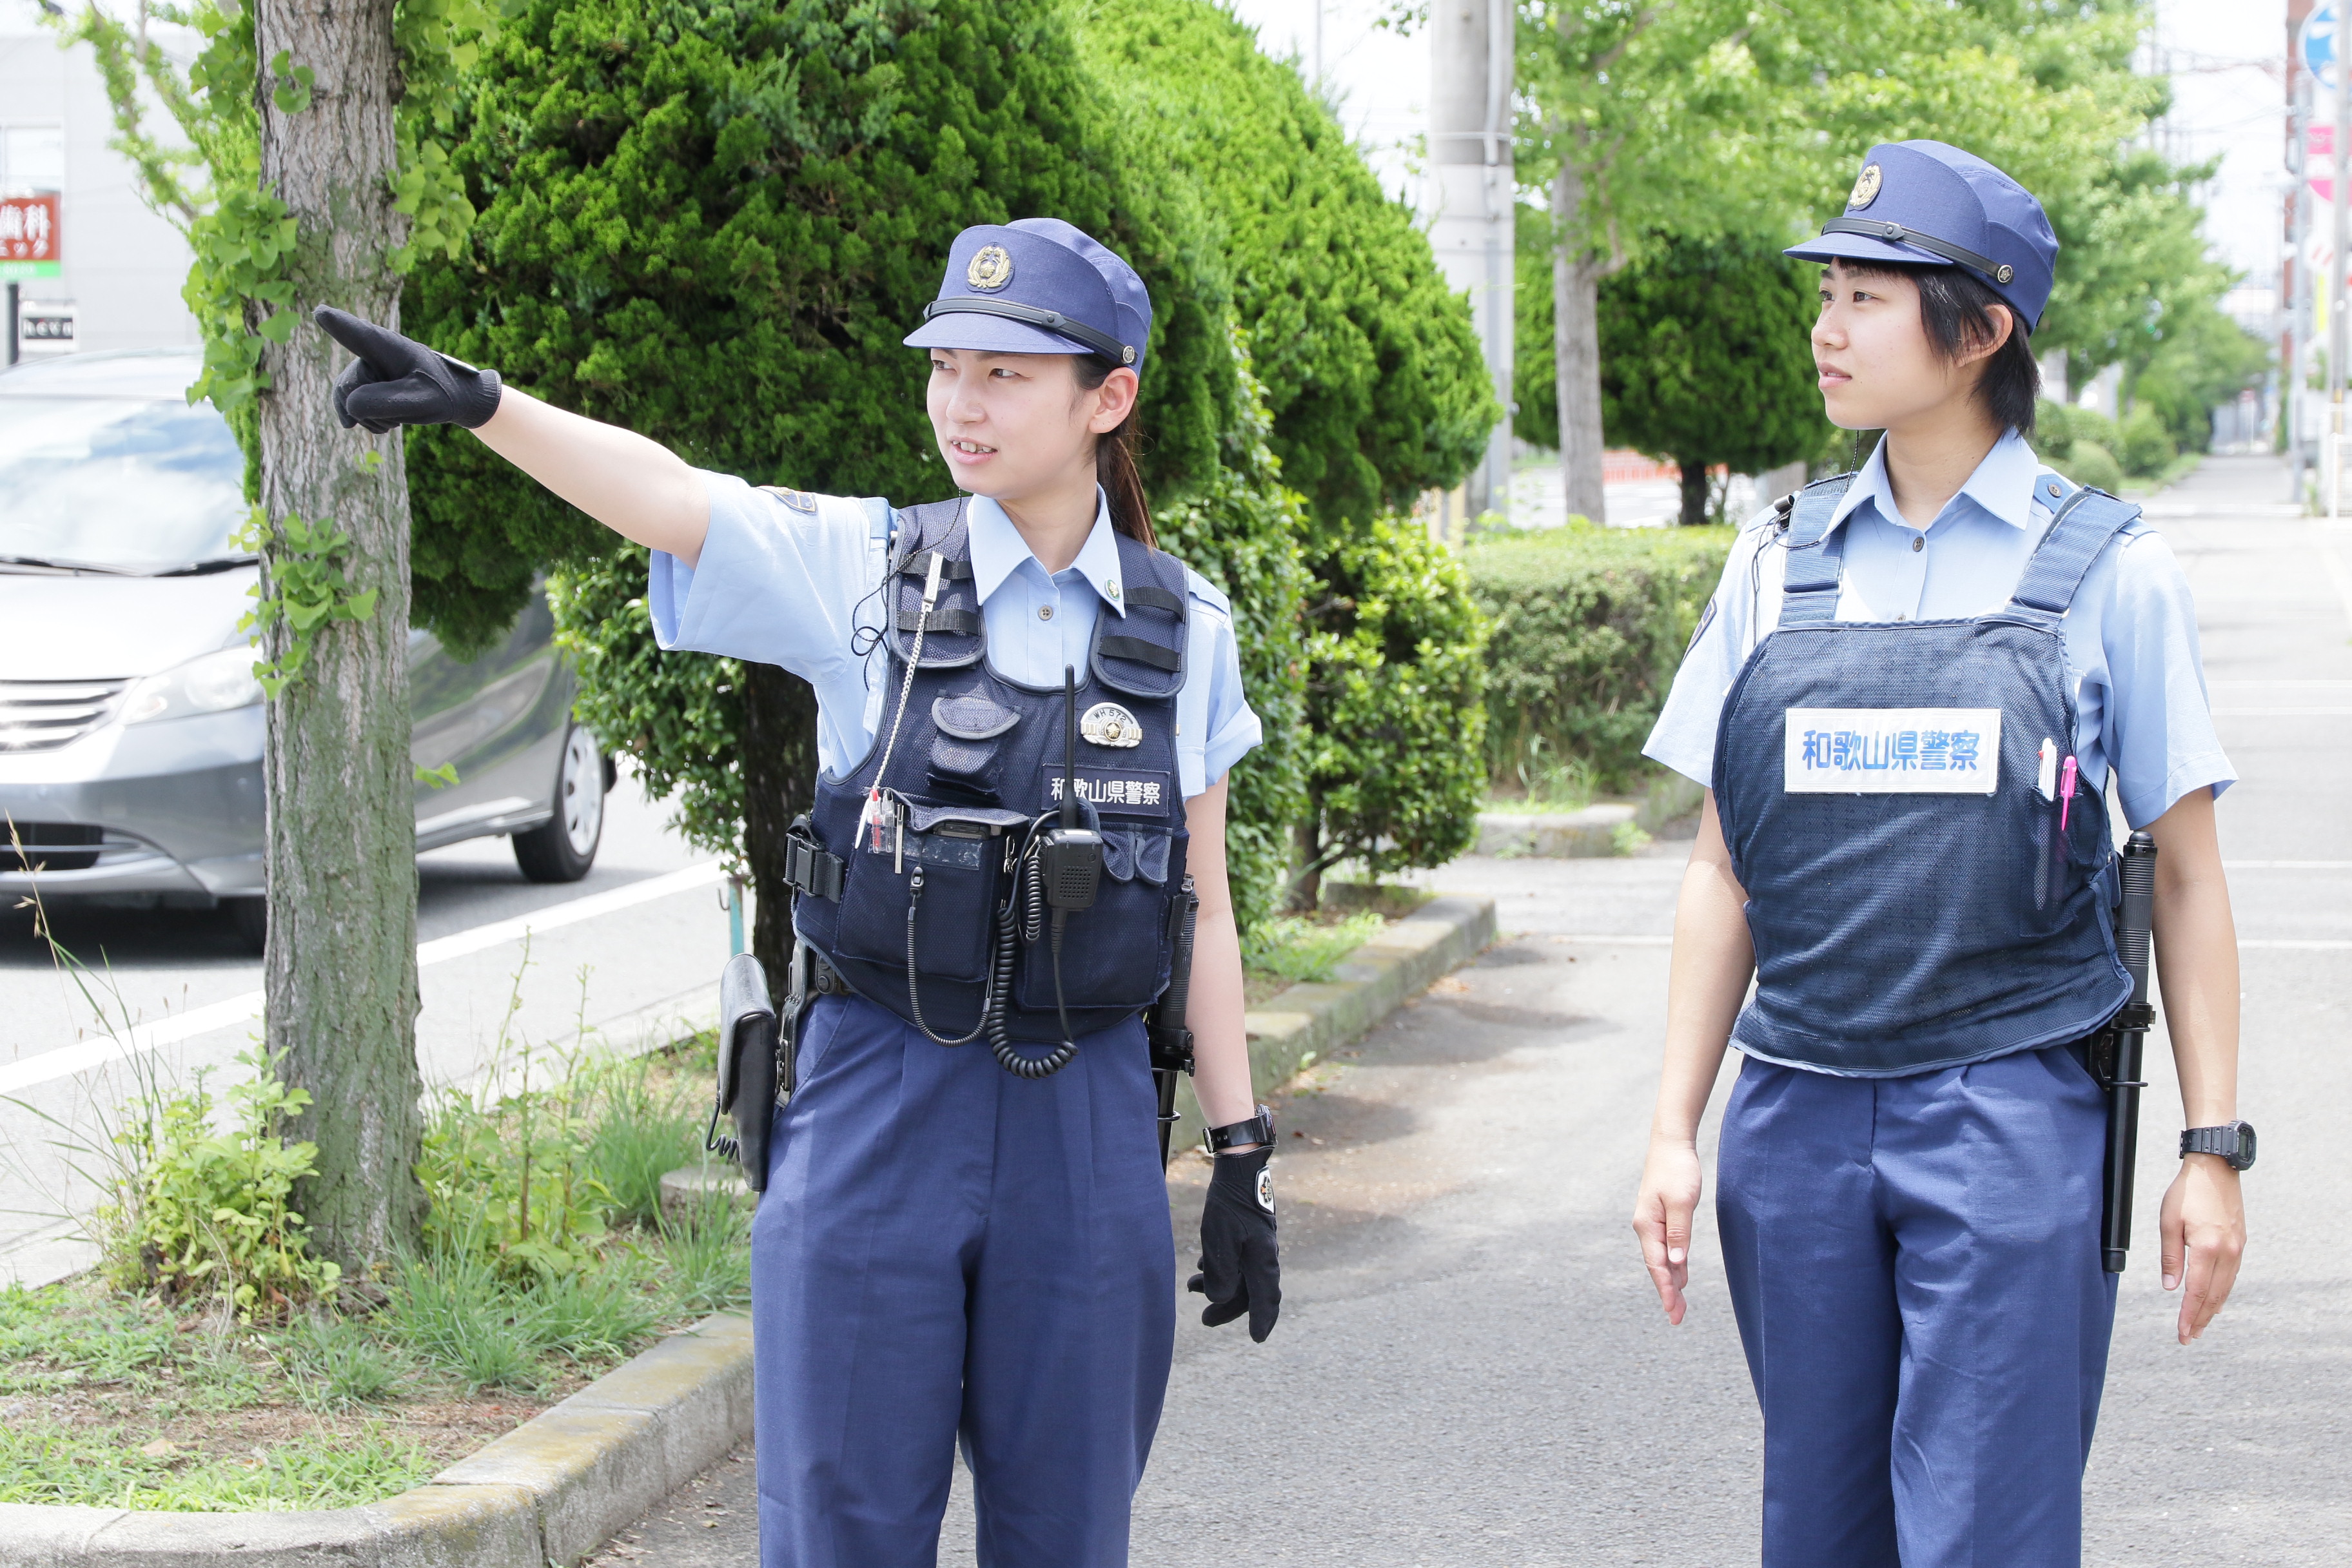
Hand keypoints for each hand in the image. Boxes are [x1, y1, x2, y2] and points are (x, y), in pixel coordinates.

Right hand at [313, 306, 502, 432]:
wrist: (447, 396)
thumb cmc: (440, 392)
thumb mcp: (423, 401)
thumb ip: (387, 402)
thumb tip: (350, 407)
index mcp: (387, 345)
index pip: (358, 334)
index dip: (338, 324)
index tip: (320, 311)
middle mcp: (367, 352)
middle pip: (351, 388)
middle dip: (375, 406)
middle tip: (408, 401)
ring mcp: (360, 368)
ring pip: (348, 403)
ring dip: (374, 417)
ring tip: (401, 409)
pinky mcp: (357, 384)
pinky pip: (349, 411)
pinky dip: (370, 421)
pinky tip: (389, 416)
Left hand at [1189, 1145, 1278, 1341]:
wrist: (1240, 1166)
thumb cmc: (1229, 1204)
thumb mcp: (1219, 1241)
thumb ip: (1220, 1275)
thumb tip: (1219, 1297)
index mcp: (1262, 1260)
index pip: (1264, 1299)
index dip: (1260, 1320)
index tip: (1256, 1338)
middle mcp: (1264, 1254)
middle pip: (1249, 1291)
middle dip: (1226, 1308)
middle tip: (1204, 1321)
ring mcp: (1258, 1242)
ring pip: (1240, 1273)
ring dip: (1217, 1284)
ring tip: (1190, 1286)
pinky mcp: (1249, 1230)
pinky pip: (1237, 1257)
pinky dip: (1220, 1266)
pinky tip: (1201, 1264)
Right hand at [1633, 1137, 1702, 1324]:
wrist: (1671, 1143)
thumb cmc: (1677, 1169)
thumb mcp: (1682, 1202)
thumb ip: (1679, 1233)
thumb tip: (1675, 1263)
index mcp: (1647, 1225)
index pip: (1657, 1265)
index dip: (1666, 1290)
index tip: (1674, 1313)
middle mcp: (1646, 1227)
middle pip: (1657, 1267)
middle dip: (1668, 1293)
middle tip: (1678, 1319)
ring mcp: (1652, 1223)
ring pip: (1662, 1259)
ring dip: (1671, 1281)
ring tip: (1679, 1306)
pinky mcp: (1661, 1217)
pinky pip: (1666, 1248)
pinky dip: (1674, 1265)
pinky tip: (1680, 1276)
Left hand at [2160, 1155, 2245, 1343]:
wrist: (2215, 1169)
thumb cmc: (2187, 1193)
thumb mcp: (2169, 1223)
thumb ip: (2171, 1257)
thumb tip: (2170, 1287)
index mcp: (2207, 1249)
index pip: (2196, 1292)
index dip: (2189, 1316)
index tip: (2183, 1334)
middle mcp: (2227, 1252)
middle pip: (2214, 1296)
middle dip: (2201, 1319)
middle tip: (2190, 1338)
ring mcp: (2237, 1248)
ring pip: (2225, 1288)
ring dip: (2212, 1308)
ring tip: (2201, 1325)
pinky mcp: (2240, 1242)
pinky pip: (2232, 1275)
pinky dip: (2222, 1291)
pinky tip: (2215, 1299)